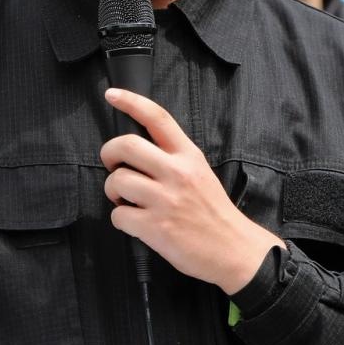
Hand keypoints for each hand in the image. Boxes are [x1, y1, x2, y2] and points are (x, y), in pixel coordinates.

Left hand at [100, 89, 282, 294]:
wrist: (234, 250)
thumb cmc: (215, 214)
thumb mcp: (201, 173)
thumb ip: (174, 160)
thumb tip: (137, 154)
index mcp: (189, 156)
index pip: (158, 118)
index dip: (131, 102)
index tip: (112, 94)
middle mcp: (177, 173)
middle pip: (126, 145)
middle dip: (109, 153)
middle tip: (113, 165)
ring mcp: (165, 200)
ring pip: (116, 181)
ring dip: (112, 190)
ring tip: (126, 199)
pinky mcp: (155, 227)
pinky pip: (118, 215)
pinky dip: (120, 219)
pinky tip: (134, 222)